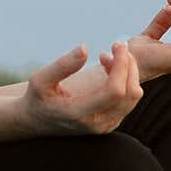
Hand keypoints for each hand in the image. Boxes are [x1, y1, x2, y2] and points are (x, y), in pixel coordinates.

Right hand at [20, 41, 142, 137]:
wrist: (36, 121)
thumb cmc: (37, 97)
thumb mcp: (40, 79)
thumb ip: (62, 65)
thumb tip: (85, 48)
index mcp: (80, 113)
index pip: (115, 91)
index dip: (122, 65)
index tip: (118, 45)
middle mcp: (97, 124)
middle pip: (130, 93)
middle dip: (128, 64)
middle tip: (116, 45)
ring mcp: (106, 126)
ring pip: (134, 97)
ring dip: (127, 71)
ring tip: (106, 57)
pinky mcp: (111, 123)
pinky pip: (129, 100)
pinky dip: (125, 80)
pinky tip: (108, 69)